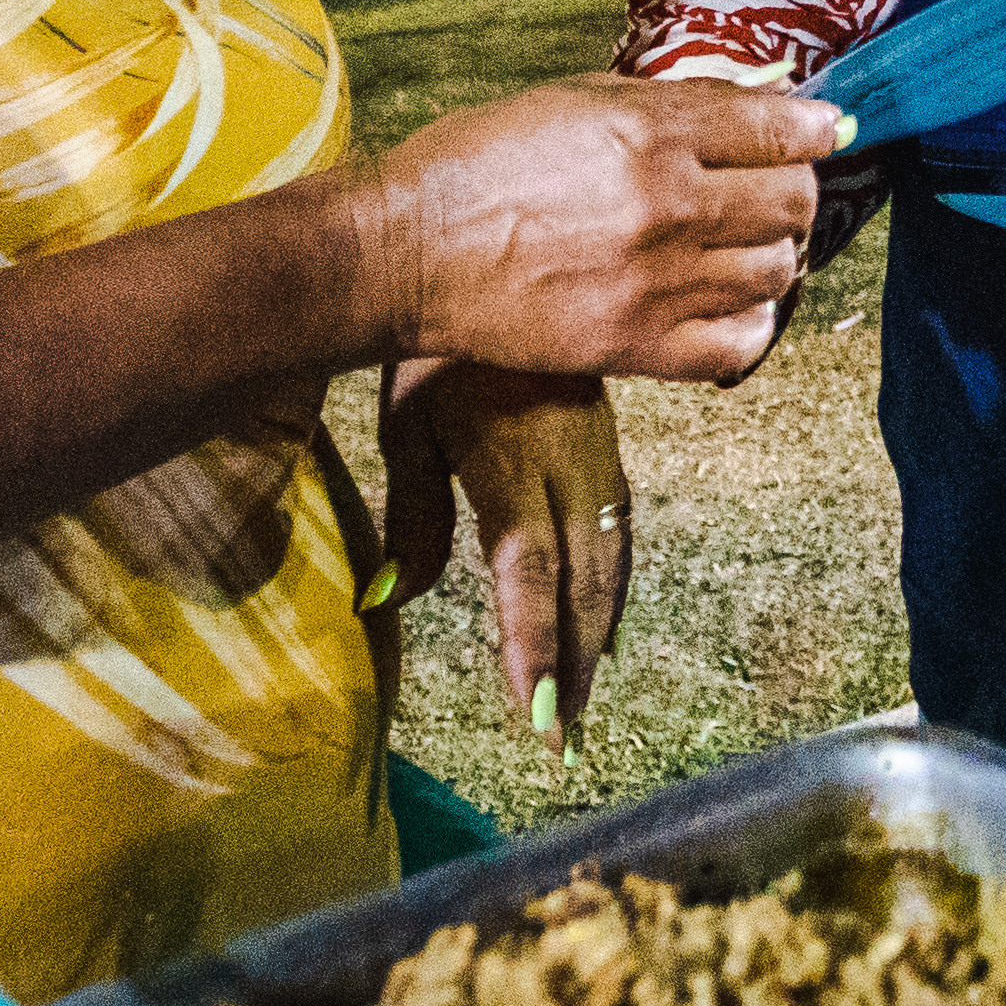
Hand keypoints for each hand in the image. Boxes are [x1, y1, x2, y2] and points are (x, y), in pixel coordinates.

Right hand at [364, 75, 828, 379]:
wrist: (406, 252)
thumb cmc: (477, 163)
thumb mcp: (572, 98)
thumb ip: (666, 100)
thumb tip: (749, 100)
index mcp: (650, 130)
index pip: (780, 127)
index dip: (813, 129)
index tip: (820, 132)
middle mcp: (668, 202)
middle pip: (793, 201)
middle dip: (793, 191)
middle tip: (769, 192)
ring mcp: (657, 280)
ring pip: (777, 270)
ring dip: (772, 255)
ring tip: (742, 248)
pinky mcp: (635, 346)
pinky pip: (741, 344)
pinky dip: (750, 323)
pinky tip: (727, 303)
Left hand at [381, 361, 629, 736]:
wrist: (503, 267)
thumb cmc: (436, 355)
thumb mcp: (408, 430)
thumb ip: (411, 520)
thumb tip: (384, 602)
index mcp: (515, 467)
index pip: (531, 574)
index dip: (535, 645)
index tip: (533, 714)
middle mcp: (569, 470)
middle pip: (583, 585)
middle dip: (571, 666)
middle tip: (558, 738)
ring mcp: (598, 460)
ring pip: (610, 566)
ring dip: (595, 638)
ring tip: (575, 701)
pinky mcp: (608, 452)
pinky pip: (620, 536)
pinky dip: (613, 591)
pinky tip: (601, 627)